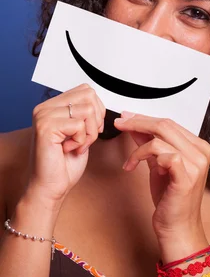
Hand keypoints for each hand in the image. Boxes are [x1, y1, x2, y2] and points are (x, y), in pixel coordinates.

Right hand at [28, 84, 104, 205]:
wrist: (51, 186)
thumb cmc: (66, 162)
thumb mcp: (80, 131)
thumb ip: (85, 113)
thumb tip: (98, 101)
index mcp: (52, 106)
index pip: (87, 90)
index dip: (98, 110)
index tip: (90, 129)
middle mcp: (45, 107)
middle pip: (89, 96)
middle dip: (96, 120)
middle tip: (84, 139)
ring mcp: (44, 116)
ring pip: (88, 110)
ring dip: (90, 133)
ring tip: (76, 145)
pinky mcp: (46, 127)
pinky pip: (80, 125)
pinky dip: (82, 141)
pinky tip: (69, 150)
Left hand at [115, 112, 209, 261]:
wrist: (178, 226)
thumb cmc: (171, 198)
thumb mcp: (158, 165)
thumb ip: (149, 144)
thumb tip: (134, 125)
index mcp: (198, 146)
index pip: (170, 123)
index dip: (145, 118)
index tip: (126, 117)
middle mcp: (201, 152)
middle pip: (166, 125)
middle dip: (138, 122)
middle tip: (120, 123)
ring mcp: (196, 164)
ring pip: (160, 139)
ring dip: (138, 147)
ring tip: (129, 162)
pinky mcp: (186, 177)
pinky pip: (162, 155)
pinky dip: (141, 156)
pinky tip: (132, 167)